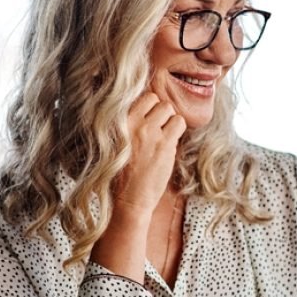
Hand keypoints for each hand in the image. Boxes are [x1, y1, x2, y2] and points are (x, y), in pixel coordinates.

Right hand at [114, 92, 185, 217]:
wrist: (129, 199)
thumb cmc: (122, 176)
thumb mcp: (116, 145)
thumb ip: (128, 126)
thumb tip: (146, 109)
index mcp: (118, 123)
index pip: (141, 97)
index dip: (148, 108)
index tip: (148, 121)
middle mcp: (132, 123)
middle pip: (156, 100)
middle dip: (160, 113)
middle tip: (158, 130)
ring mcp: (149, 132)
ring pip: (169, 109)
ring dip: (170, 121)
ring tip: (164, 138)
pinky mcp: (164, 144)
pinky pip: (179, 123)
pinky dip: (177, 131)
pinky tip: (169, 145)